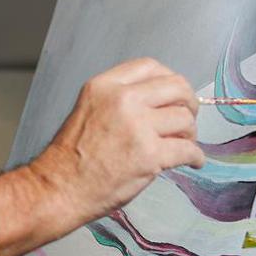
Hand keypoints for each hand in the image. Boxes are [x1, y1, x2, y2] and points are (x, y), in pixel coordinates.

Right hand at [37, 57, 204, 214]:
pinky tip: (192, 160)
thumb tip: (161, 102)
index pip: (150, 66)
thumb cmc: (72, 157)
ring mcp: (137, 127)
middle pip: (176, 86)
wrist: (60, 189)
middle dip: (189, 102)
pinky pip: (187, 149)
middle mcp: (122, 100)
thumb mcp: (89, 109)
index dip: (169, 79)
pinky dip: (195, 156)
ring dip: (190, 133)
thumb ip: (121, 99)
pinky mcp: (150, 155)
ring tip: (184, 144)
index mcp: (104, 86)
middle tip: (188, 118)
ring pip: (185, 118)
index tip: (174, 94)